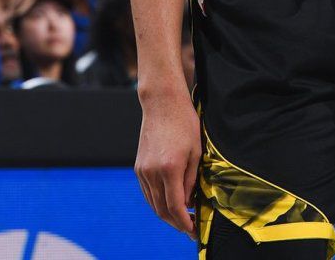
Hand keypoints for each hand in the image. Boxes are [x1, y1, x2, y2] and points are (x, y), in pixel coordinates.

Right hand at [135, 87, 201, 240]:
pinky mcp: (138, 167)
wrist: (162, 103)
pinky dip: (157, 202)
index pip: (175, 207)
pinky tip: (169, 203)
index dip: (184, 223)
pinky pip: (147, 192)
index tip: (193, 230)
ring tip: (181, 217)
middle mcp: (152, 172)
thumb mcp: (196, 151)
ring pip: (153, 203)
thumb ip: (191, 180)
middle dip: (176, 223)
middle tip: (190, 227)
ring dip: (166, 214)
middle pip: (162, 210)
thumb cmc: (184, 123)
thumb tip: (187, 203)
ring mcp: (142, 170)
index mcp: (169, 169)